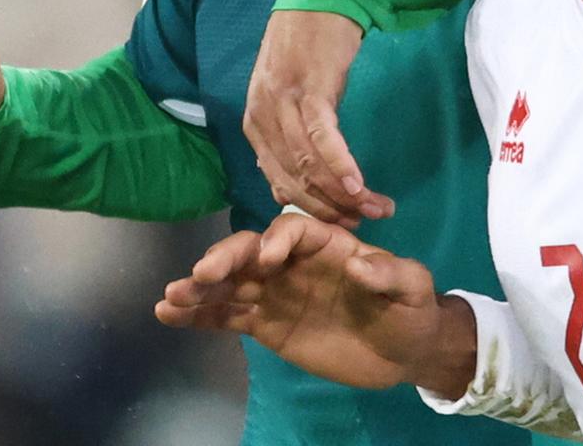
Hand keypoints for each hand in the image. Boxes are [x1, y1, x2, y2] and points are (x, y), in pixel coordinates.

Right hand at [155, 214, 474, 399]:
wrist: (405, 351)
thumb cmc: (411, 309)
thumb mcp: (413, 287)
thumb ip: (390, 272)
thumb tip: (357, 260)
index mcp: (325, 243)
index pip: (292, 230)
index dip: (276, 239)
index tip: (267, 259)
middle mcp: (291, 262)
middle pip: (250, 251)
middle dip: (224, 259)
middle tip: (200, 273)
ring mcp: (275, 292)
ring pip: (230, 283)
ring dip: (199, 286)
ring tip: (171, 296)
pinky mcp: (266, 324)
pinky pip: (227, 314)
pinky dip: (199, 314)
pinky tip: (170, 315)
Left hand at [244, 10, 392, 226]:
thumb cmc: (307, 50)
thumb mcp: (288, 96)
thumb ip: (288, 136)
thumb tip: (294, 184)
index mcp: (254, 121)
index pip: (277, 179)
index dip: (309, 209)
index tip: (338, 225)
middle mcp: (262, 115)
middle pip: (294, 178)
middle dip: (329, 209)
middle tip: (362, 224)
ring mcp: (284, 101)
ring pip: (309, 163)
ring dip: (343, 194)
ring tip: (374, 209)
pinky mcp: (310, 88)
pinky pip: (324, 137)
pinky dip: (341, 165)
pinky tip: (359, 186)